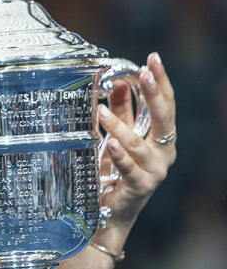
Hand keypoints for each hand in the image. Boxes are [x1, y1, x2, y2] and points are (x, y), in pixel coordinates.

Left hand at [98, 52, 176, 226]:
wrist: (111, 210)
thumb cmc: (116, 170)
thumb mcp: (119, 135)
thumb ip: (122, 110)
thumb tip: (121, 81)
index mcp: (161, 137)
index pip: (166, 104)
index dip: (161, 81)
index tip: (154, 59)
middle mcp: (164, 153)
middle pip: (163, 119)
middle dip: (154, 94)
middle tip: (145, 73)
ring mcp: (154, 171)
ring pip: (139, 144)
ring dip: (119, 126)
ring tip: (101, 111)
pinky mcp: (140, 187)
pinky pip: (129, 168)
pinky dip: (118, 155)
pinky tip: (108, 143)